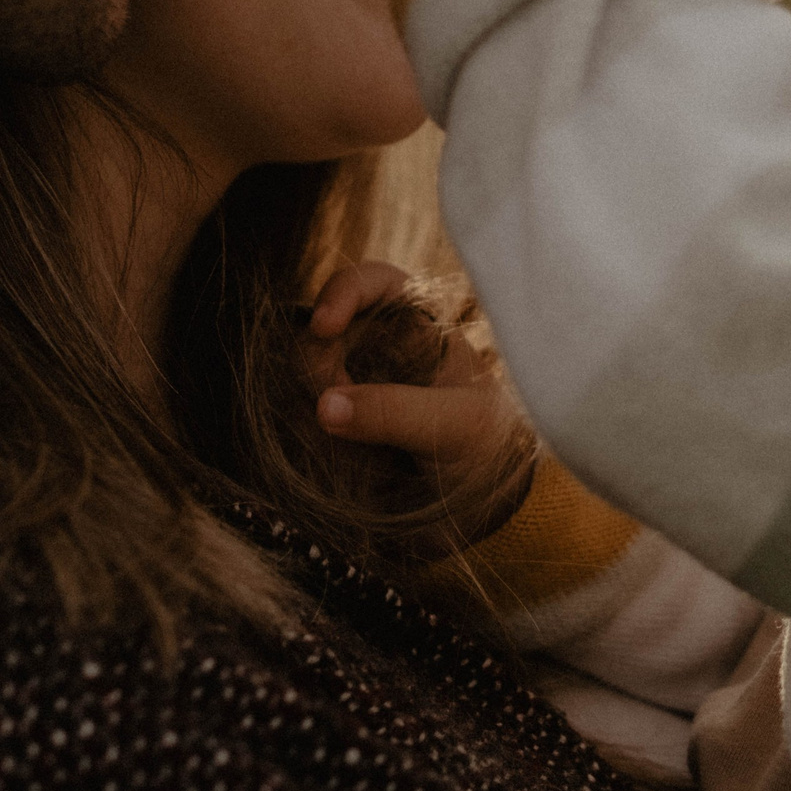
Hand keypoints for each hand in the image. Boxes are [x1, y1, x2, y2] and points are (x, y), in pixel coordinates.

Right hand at [305, 263, 536, 533]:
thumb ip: (395, 411)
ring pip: (302, 382)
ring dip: (313, 412)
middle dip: (320, 370)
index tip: (324, 326)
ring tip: (356, 451)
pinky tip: (342, 464)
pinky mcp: (336, 429)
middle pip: (320, 337)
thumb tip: (325, 406)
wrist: (486, 506)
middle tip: (339, 415)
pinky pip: (301, 423)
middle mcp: (378, 349)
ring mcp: (352, 389)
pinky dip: (309, 440)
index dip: (343, 292)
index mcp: (419, 326)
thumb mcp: (456, 426)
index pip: (373, 283)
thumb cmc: (489, 448)